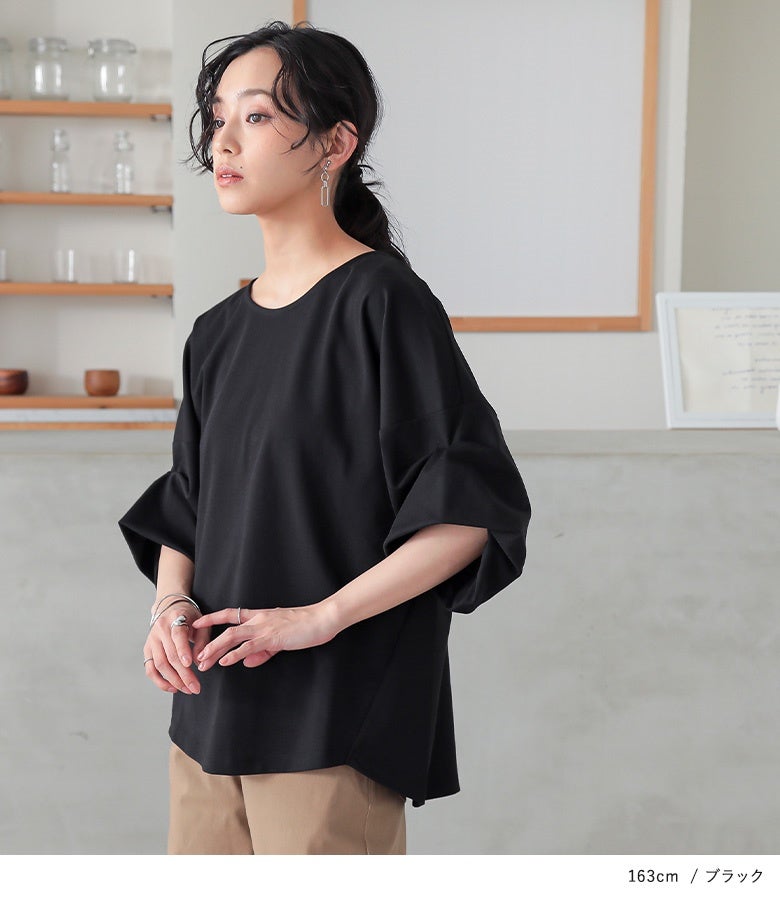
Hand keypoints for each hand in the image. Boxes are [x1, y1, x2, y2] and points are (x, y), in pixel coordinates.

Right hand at [143, 602, 209, 694]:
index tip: (190, 664)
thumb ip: (203, 640)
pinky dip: (160, 681)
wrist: (170, 607)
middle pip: (170, 655)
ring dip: (173, 680)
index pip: (178, 635)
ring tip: (187, 689)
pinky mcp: (147, 649)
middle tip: (195, 688)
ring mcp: (151, 640)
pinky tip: (172, 688)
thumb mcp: (202, 623)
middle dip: (183, 674)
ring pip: (159, 664)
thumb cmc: (190, 617)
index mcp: (175, 618)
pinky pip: (150, 669)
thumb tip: (199, 662)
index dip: (183, 650)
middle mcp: (160, 629)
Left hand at [191, 602, 339, 669]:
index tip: (196, 624)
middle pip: (226, 628)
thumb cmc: (305, 626)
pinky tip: (225, 662)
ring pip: (232, 636)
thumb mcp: (280, 639)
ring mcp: (264, 627)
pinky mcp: (272, 637)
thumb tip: (246, 662)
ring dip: (216, 649)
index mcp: (260, 616)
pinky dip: (234, 654)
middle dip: (209, 643)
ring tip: (204, 661)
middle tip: (197, 657)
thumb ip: (262, 651)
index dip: (212, 618)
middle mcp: (258, 619)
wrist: (322, 618)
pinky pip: (249, 646)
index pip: (230, 614)